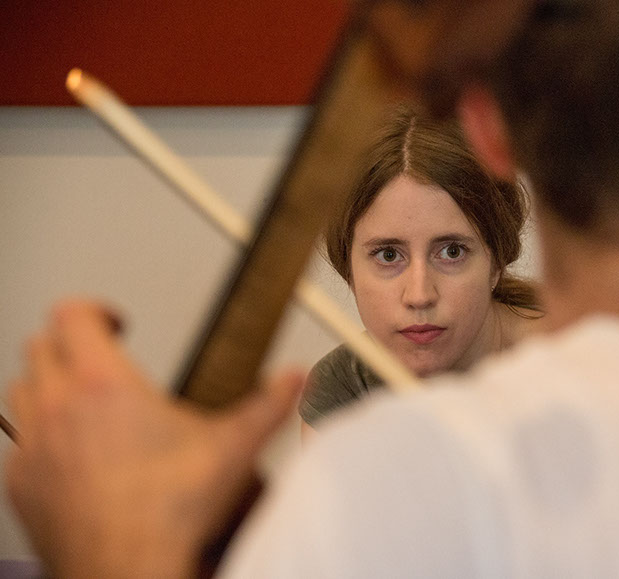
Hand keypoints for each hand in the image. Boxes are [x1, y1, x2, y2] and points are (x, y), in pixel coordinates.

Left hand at [4, 300, 302, 577]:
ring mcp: (34, 446)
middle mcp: (58, 407)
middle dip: (73, 342)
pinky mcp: (22, 483)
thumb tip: (296, 380)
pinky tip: (73, 451)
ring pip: (23, 388)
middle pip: (43, 345)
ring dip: (50, 383)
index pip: (73, 314)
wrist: (127, 569)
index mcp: (103, 385)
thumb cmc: (168, 512)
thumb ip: (269, 405)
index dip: (95, 309)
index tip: (117, 322)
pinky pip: (18, 442)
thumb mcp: (233, 448)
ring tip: (84, 398)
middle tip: (102, 355)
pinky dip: (40, 434)